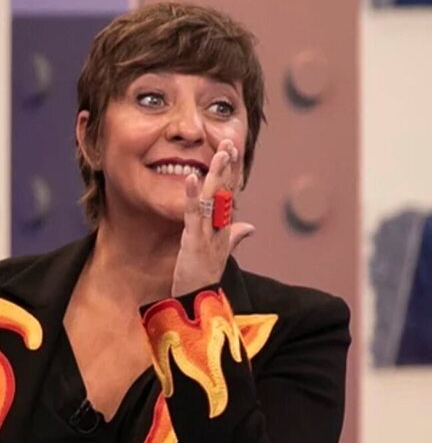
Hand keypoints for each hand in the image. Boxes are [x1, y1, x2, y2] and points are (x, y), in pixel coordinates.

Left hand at [173, 135, 254, 298]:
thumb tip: (250, 226)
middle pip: (227, 191)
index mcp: (224, 227)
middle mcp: (221, 228)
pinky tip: (192, 178)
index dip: (231, 171)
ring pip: (215, 199)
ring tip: (219, 152)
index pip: (230, 193)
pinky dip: (193, 196)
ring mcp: (209, 234)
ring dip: (217, 174)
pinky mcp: (194, 241)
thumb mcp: (220, 253)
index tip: (231, 149)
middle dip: (228, 166)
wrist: (198, 302)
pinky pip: (194, 214)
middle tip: (229, 140)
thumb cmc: (204, 277)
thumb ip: (235, 237)